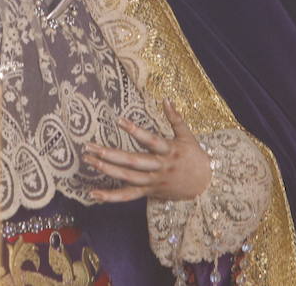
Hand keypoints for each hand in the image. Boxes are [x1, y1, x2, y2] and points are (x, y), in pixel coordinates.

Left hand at [84, 99, 211, 202]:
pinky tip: (94, 194)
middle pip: (132, 162)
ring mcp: (153, 181)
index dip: (135, 131)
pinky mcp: (149, 192)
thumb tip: (166, 99)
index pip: (150, 140)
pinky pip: (128, 196)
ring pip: (128, 178)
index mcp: (169, 151)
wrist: (206, 186)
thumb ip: (175, 118)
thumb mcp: (187, 136)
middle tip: (90, 147)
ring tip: (89, 161)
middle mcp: (159, 167)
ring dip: (107, 170)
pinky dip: (111, 196)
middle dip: (110, 154)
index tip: (119, 120)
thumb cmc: (195, 157)